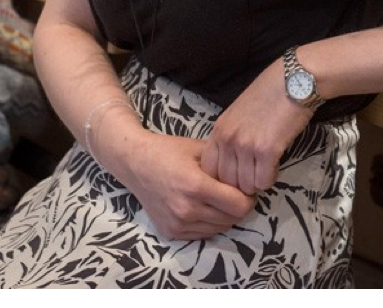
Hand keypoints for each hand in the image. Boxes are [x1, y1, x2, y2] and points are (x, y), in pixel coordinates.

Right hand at [111, 130, 255, 240]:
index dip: (248, 198)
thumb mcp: (199, 149)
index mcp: (196, 186)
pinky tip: (205, 208)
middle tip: (235, 194)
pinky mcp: (171, 232)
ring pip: (219, 229)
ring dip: (225, 217)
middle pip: (231, 219)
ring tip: (220, 201)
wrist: (134, 163)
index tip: (246, 189)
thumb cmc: (168, 151)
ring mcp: (178, 224)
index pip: (238, 205)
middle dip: (238, 208)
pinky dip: (210, 224)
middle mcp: (187, 209)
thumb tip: (247, 176)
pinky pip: (203, 234)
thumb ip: (224, 163)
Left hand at [200, 59, 311, 196]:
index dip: (223, 178)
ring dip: (257, 182)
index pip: (209, 169)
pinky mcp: (267, 150)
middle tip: (254, 176)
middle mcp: (228, 139)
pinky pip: (264, 181)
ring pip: (245, 185)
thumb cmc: (269, 93)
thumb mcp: (238, 114)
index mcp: (219, 130)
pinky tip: (276, 163)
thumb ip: (231, 136)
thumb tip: (232, 164)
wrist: (295, 80)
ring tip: (266, 167)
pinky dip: (271, 177)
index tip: (237, 176)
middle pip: (226, 182)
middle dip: (241, 184)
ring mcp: (246, 145)